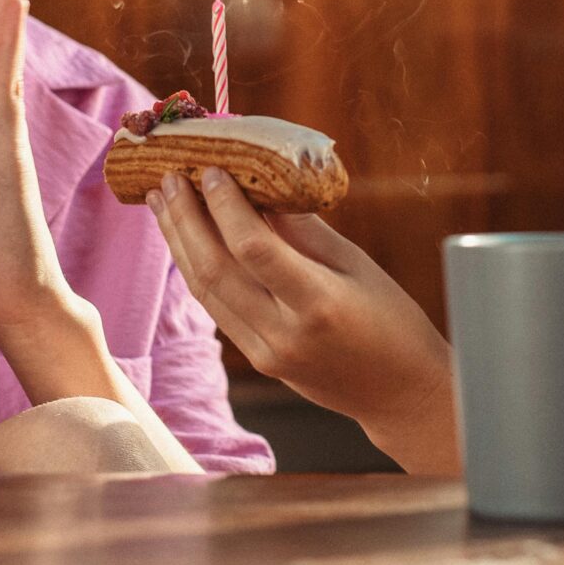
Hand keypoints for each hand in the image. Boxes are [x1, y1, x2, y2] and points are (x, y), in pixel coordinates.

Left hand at [148, 169, 459, 473]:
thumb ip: (302, 229)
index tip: (210, 170)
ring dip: (180, 243)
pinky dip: (198, 269)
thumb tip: (259, 186)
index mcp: (318, 304)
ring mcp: (266, 354)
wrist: (400, 395)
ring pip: (205, 292)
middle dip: (186, 219)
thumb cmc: (392, 319)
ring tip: (163, 202)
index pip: (253, 249)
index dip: (225, 206)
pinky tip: (187, 240)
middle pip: (215, 271)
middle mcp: (284, 334)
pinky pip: (217, 309)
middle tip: (168, 177)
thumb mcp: (356, 263)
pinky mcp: (259, 361)